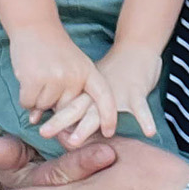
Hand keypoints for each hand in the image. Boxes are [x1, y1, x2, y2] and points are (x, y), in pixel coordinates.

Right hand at [9, 26, 116, 131]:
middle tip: (47, 83)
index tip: (108, 132)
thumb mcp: (75, 65)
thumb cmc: (54, 49)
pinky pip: (29, 103)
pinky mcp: (35, 79)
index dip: (108, 116)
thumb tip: (64, 127)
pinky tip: (27, 80)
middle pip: (66, 110)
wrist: (34, 25)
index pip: (104, 97)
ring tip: (38, 76)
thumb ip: (73, 92)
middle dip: (53, 106)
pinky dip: (25, 98)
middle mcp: (74, 76)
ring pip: (44, 108)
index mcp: (88, 71)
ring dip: (37, 99)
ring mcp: (55, 78)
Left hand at [41, 46, 159, 148]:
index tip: (39, 129)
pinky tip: (149, 132)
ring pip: (99, 111)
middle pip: (75, 107)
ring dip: (86, 126)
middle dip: (59, 121)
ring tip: (74, 141)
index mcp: (85, 89)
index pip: (66, 103)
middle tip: (43, 133)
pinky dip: (145, 120)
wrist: (136, 48)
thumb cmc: (113, 71)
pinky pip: (141, 108)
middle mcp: (97, 92)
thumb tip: (52, 117)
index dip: (53, 116)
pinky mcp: (136, 91)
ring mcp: (116, 92)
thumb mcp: (90, 82)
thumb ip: (76, 100)